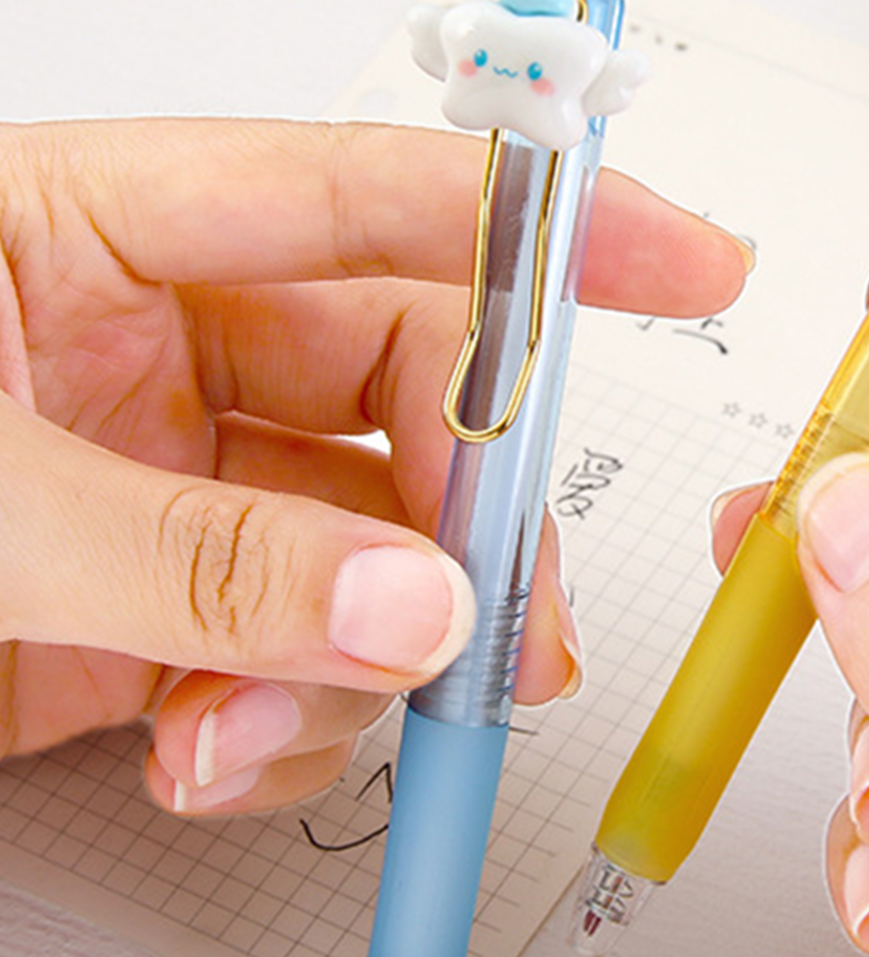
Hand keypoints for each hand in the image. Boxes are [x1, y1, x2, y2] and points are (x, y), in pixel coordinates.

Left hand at [0, 118, 747, 814]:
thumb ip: (195, 553)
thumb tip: (415, 607)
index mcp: (93, 239)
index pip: (363, 198)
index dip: (538, 228)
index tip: (688, 261)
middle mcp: (150, 354)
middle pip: (405, 401)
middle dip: (471, 521)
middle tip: (504, 627)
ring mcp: (163, 492)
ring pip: (366, 559)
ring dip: (357, 663)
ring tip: (247, 730)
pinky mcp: (156, 620)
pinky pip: (291, 666)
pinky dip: (280, 733)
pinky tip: (199, 757)